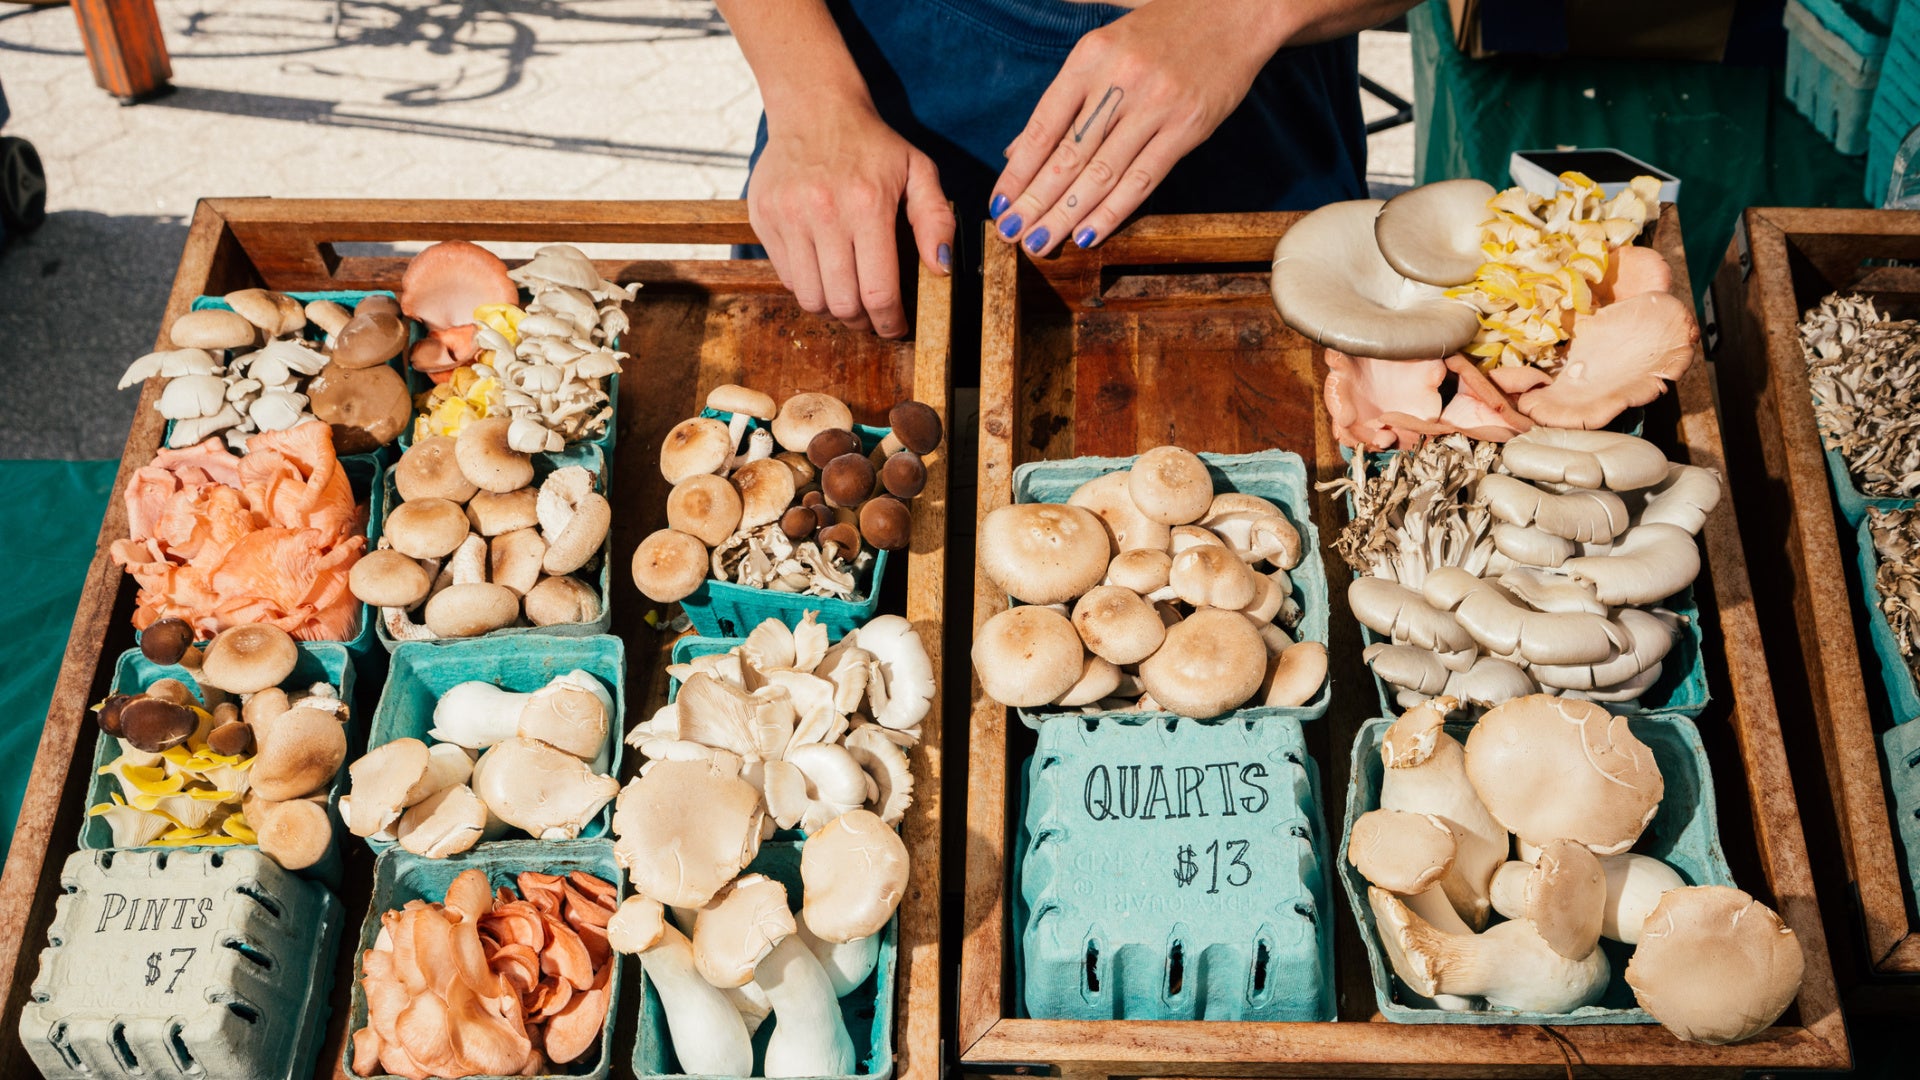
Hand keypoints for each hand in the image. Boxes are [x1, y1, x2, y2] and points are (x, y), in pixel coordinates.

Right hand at [748, 100, 953, 337]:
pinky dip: (808, 286)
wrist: (813, 108)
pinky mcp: (762, 220)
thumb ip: (936, 219)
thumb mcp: (918, 171)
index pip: (878, 291)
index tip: (895, 327)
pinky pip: (786, 278)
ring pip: (810, 298)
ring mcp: (787, 217)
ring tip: (848, 298)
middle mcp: (824, 213)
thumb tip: (940, 267)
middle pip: (842, 303)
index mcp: (867, 205)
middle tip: (872, 315)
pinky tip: (824, 272)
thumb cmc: (872, 145)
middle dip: (862, 321)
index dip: (889, 322)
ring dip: (833, 309)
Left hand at [988, 0, 1291, 254]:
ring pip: (1101, 172)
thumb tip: (1018, 151)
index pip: (1043, 126)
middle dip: (1034, 201)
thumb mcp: (1104, 50)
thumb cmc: (1162, 31)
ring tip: (1040, 243)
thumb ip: (1064, 100)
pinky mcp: (1188, 126)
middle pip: (1067, 155)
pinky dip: (1112, 211)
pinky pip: (1143, 179)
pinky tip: (1088, 234)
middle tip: (1011, 235)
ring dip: (1065, 214)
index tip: (998, 205)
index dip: (1017, 172)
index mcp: (1089, 57)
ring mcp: (1155, 104)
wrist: (1234, 10)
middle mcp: (1119, 80)